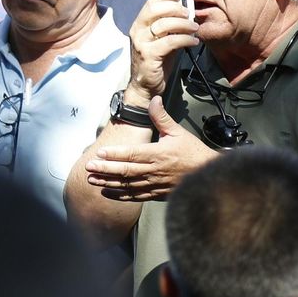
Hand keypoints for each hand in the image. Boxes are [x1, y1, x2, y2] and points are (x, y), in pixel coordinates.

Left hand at [84, 97, 215, 200]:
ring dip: (108, 182)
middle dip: (105, 169)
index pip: (133, 154)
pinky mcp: (156, 194)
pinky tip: (107, 192)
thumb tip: (154, 100)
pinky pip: (135, 196)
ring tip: (92, 179)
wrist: (208, 174)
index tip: (100, 153)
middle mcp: (155, 171)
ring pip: (128, 185)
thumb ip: (162, 117)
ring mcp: (155, 185)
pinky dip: (120, 195)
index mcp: (159, 154)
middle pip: (126, 171)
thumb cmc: (192, 152)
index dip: (115, 154)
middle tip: (89, 167)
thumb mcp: (178, 131)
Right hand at [125, 0, 199, 103]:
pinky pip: (169, 41)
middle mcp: (137, 31)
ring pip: (163, 24)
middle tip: (190, 13)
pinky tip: (193, 41)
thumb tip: (188, 11)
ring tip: (195, 27)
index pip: (151, 2)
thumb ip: (171, 25)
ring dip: (183, 23)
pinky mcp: (148, 56)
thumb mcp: (163, 39)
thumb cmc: (157, 61)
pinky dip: (184, 39)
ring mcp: (141, 43)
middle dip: (176, 7)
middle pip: (155, 9)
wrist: (145, 86)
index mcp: (140, 24)